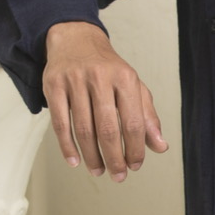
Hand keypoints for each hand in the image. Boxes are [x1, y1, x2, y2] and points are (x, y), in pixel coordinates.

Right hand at [43, 20, 167, 179]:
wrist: (76, 40)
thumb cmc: (108, 69)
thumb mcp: (133, 86)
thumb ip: (147, 117)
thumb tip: (161, 147)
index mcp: (125, 78)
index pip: (133, 121)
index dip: (136, 148)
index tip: (135, 165)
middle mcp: (100, 77)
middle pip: (107, 128)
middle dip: (114, 157)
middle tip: (118, 175)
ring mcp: (75, 81)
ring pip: (83, 129)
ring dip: (92, 156)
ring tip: (98, 171)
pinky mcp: (53, 85)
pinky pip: (60, 123)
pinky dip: (67, 146)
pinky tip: (75, 161)